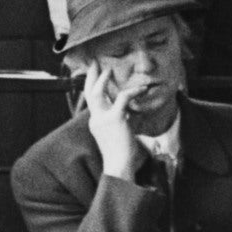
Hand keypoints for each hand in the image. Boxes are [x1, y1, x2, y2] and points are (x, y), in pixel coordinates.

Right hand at [83, 63, 146, 180]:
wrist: (120, 166)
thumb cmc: (123, 156)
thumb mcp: (119, 135)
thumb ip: (122, 123)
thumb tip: (130, 114)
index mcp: (96, 123)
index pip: (92, 101)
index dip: (94, 88)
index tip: (97, 77)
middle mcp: (96, 119)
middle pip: (88, 93)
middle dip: (90, 77)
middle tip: (93, 64)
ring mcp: (103, 119)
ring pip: (96, 92)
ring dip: (102, 79)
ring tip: (109, 69)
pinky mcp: (115, 118)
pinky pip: (123, 97)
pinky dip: (133, 91)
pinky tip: (143, 88)